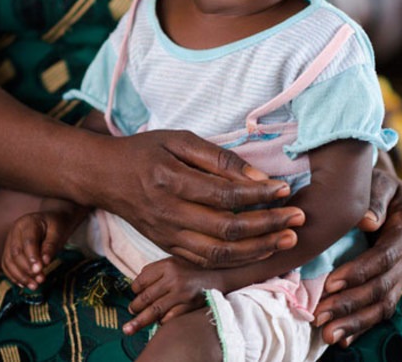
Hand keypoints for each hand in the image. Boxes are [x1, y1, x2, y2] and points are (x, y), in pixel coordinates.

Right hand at [1, 210, 74, 289]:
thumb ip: (51, 246)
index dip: (33, 257)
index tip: (41, 270)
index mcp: (28, 222)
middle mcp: (14, 231)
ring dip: (20, 276)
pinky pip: (7, 265)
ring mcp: (9, 241)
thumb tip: (45, 262)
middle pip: (15, 252)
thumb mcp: (58, 233)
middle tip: (41, 280)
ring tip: (34, 286)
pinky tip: (24, 284)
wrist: (51, 222)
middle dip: (27, 269)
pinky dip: (14, 276)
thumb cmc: (56, 226)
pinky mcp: (8, 251)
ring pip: (8, 261)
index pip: (28, 241)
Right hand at [88, 130, 303, 268]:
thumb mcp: (178, 140)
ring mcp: (166, 235)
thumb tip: (257, 178)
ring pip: (218, 254)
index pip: (225, 195)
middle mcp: (168, 213)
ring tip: (285, 239)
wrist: (103, 177)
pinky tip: (258, 251)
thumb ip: (218, 158)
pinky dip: (235, 260)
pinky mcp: (166, 247)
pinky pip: (204, 262)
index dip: (259, 195)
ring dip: (257, 250)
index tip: (285, 189)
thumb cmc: (144, 151)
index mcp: (171, 180)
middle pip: (226, 230)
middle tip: (298, 218)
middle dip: (268, 226)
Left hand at [124, 256, 218, 334]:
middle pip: (145, 297)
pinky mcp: (190, 306)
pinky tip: (159, 321)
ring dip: (141, 319)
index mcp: (167, 265)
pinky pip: (169, 318)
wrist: (219, 276)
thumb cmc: (191, 270)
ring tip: (133, 324)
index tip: (134, 293)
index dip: (134, 289)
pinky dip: (161, 321)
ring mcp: (182, 294)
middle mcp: (174, 279)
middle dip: (135, 307)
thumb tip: (136, 286)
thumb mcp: (173, 262)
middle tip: (131, 310)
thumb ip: (155, 271)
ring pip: (154, 310)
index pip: (141, 281)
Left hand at [314, 172, 401, 346]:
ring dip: (355, 322)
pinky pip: (381, 309)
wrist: (380, 188)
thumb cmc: (371, 180)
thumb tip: (368, 221)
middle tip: (320, 316)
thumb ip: (374, 198)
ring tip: (328, 335)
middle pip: (384, 286)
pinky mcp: (392, 283)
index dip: (360, 271)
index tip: (331, 283)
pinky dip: (362, 326)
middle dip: (352, 304)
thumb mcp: (375, 180)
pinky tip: (342, 340)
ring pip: (384, 304)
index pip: (386, 256)